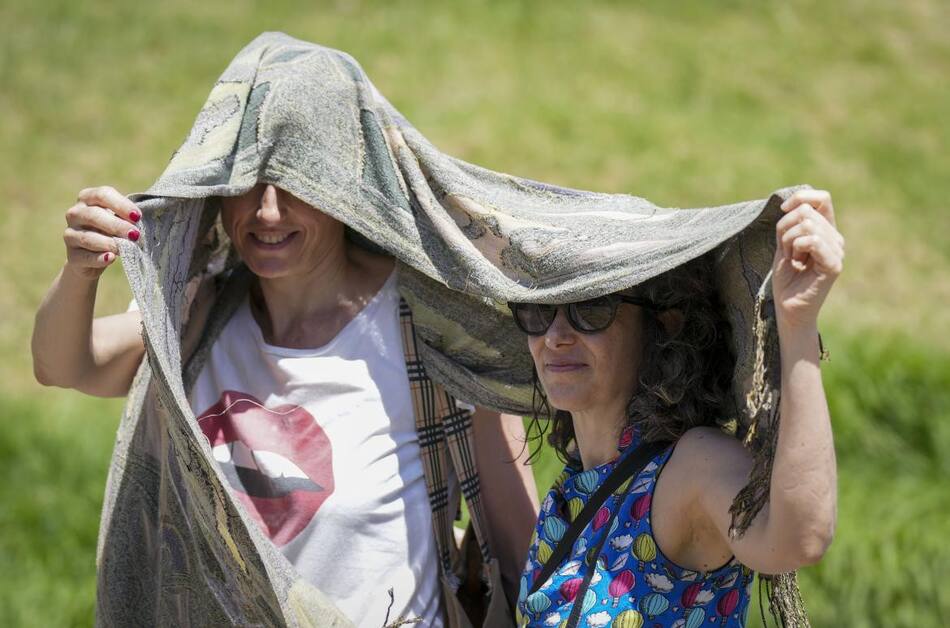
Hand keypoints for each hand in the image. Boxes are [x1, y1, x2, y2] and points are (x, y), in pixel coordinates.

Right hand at [64, 186, 141, 279]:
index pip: (102, 195)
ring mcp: (70, 234)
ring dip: (109, 242)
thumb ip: (127, 217)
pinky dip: (98, 258)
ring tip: (125, 248)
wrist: (94, 258)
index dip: (121, 205)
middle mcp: (75, 214)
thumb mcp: (119, 220)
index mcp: (87, 198)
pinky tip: (110, 258)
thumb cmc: (112, 232)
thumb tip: (139, 219)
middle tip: (135, 234)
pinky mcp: (72, 255)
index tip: (137, 217)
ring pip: (87, 237)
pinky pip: (85, 257)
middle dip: (117, 225)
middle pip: (94, 215)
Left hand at [771, 189, 844, 329]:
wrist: (788, 306)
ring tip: (793, 260)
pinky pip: (812, 241)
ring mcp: (837, 251)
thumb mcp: (784, 244)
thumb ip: (789, 224)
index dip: (800, 198)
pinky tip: (797, 263)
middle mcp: (835, 237)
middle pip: (806, 211)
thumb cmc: (786, 276)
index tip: (783, 210)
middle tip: (788, 252)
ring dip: (788, 242)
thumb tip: (792, 204)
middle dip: (785, 230)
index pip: (822, 198)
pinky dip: (795, 249)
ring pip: (806, 225)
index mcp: (826, 229)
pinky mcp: (834, 264)